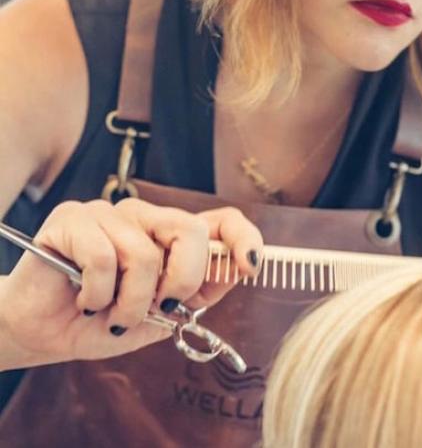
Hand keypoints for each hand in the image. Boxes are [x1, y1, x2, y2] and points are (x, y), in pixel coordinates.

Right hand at [0, 199, 262, 368]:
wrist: (45, 333)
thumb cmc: (105, 319)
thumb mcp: (161, 316)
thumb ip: (197, 293)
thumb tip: (237, 271)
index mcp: (171, 237)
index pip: (221, 220)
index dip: (243, 238)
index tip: (251, 266)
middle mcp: (145, 217)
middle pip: (191, 230)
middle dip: (182, 281)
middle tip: (158, 307)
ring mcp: (109, 213)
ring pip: (145, 254)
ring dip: (130, 303)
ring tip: (110, 314)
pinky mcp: (73, 218)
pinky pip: (103, 257)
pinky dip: (98, 294)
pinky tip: (84, 300)